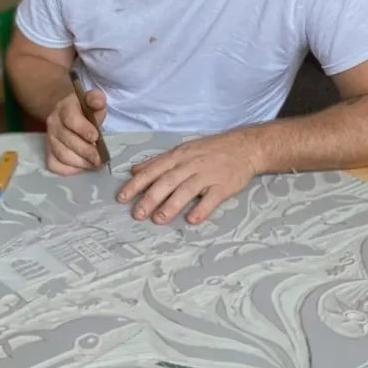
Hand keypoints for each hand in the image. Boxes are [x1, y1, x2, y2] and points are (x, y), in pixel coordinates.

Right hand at [45, 87, 107, 175]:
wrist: (65, 113)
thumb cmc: (84, 110)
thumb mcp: (92, 101)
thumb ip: (97, 100)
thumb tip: (98, 102)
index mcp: (65, 107)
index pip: (71, 119)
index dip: (84, 130)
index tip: (95, 137)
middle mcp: (53, 123)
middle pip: (68, 140)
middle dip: (86, 151)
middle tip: (99, 159)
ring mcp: (49, 138)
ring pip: (62, 154)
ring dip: (80, 162)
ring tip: (94, 164)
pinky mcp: (48, 151)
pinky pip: (55, 165)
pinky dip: (68, 169)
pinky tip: (81, 168)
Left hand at [116, 131, 259, 224]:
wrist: (245, 147)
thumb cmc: (210, 150)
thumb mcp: (182, 150)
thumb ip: (158, 162)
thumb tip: (135, 170)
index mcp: (178, 156)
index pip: (153, 170)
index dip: (136, 184)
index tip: (122, 197)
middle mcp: (190, 164)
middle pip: (167, 181)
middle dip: (150, 197)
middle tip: (137, 214)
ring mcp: (208, 175)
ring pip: (187, 189)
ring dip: (171, 205)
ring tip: (159, 219)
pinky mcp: (224, 185)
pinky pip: (212, 198)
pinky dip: (202, 208)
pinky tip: (192, 219)